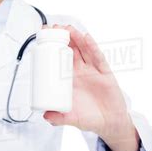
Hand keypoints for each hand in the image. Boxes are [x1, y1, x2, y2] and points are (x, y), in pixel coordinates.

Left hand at [42, 24, 139, 150]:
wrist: (109, 123)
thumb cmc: (89, 117)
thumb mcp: (71, 118)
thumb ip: (59, 118)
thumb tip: (45, 116)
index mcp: (68, 79)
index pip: (57, 59)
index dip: (51, 48)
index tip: (42, 39)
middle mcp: (79, 71)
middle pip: (69, 50)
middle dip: (61, 37)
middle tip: (52, 28)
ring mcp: (92, 70)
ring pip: (83, 49)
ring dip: (75, 37)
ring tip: (67, 28)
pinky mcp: (104, 72)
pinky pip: (98, 57)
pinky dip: (92, 47)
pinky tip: (86, 38)